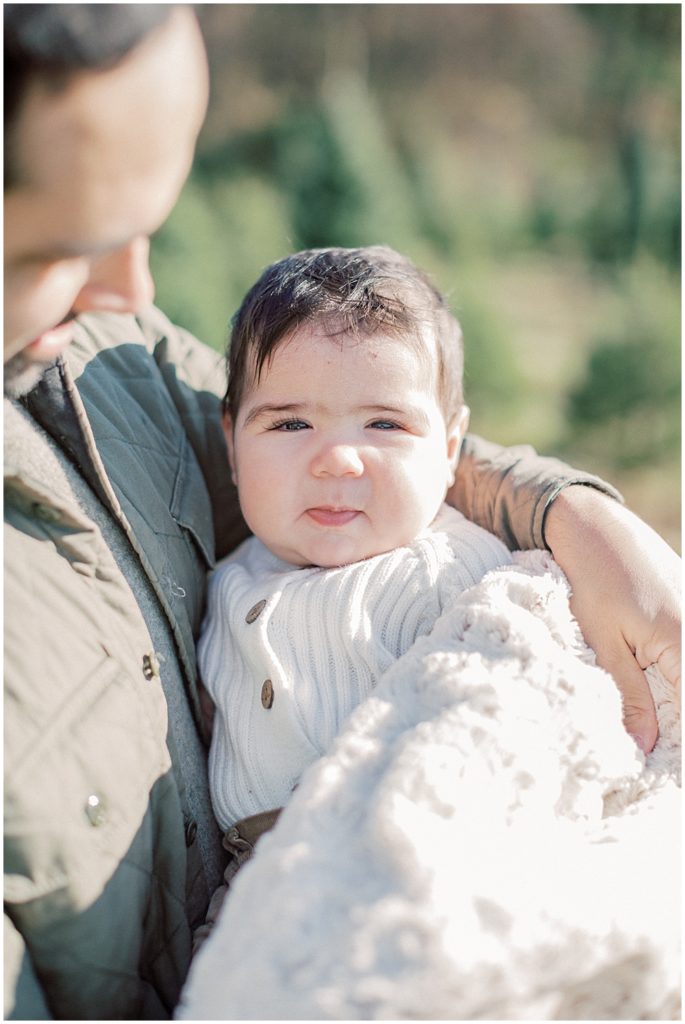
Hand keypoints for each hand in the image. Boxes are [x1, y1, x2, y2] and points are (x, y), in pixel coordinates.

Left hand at [544, 486, 680, 752]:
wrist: (595, 525)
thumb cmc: (592, 579)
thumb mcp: (603, 641)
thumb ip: (629, 694)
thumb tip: (645, 744)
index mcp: (684, 642)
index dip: (679, 744)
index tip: (665, 772)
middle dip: (676, 722)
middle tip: (659, 757)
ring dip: (675, 699)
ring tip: (659, 723)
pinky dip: (676, 676)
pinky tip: (663, 696)